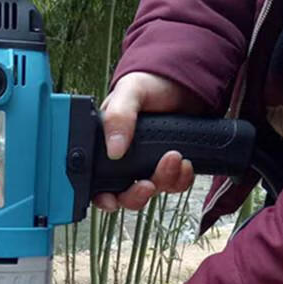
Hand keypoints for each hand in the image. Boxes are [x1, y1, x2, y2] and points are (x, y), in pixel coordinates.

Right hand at [94, 72, 204, 212]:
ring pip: (153, 191)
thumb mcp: (129, 92)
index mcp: (106, 147)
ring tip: (174, 158)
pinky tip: (185, 162)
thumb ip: (118, 117)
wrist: (184, 83)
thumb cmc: (150, 83)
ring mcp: (149, 165)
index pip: (98, 184)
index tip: (113, 200)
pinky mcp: (170, 166)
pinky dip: (181, 179)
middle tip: (147, 184)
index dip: (103, 198)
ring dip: (164, 180)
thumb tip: (114, 150)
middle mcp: (126, 161)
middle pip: (125, 196)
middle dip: (137, 195)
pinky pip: (174, 185)